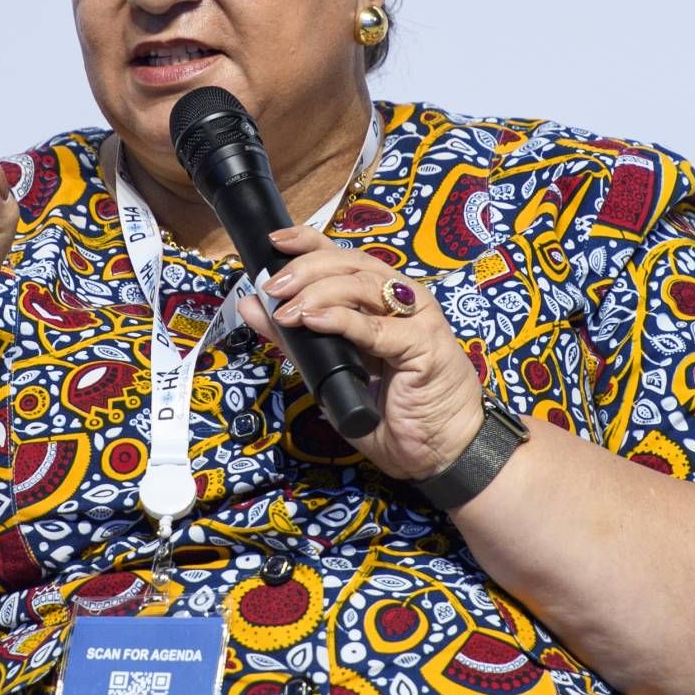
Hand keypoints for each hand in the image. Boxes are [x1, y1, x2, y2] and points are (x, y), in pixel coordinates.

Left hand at [238, 224, 485, 480]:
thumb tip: (254, 306)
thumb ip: (296, 339)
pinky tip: (315, 320)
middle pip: (351, 265)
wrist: (441, 451)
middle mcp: (402, 300)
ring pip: (363, 286)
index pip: (344, 257)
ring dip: (319, 292)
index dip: (309, 242)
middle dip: (307, 269)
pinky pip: (376, 327)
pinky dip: (342, 319)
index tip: (275, 242)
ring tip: (289, 310)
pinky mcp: (423, 344)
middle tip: (274, 288)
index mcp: (383, 300)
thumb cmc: (393, 413)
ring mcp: (417, 319)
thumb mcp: (331, 373)